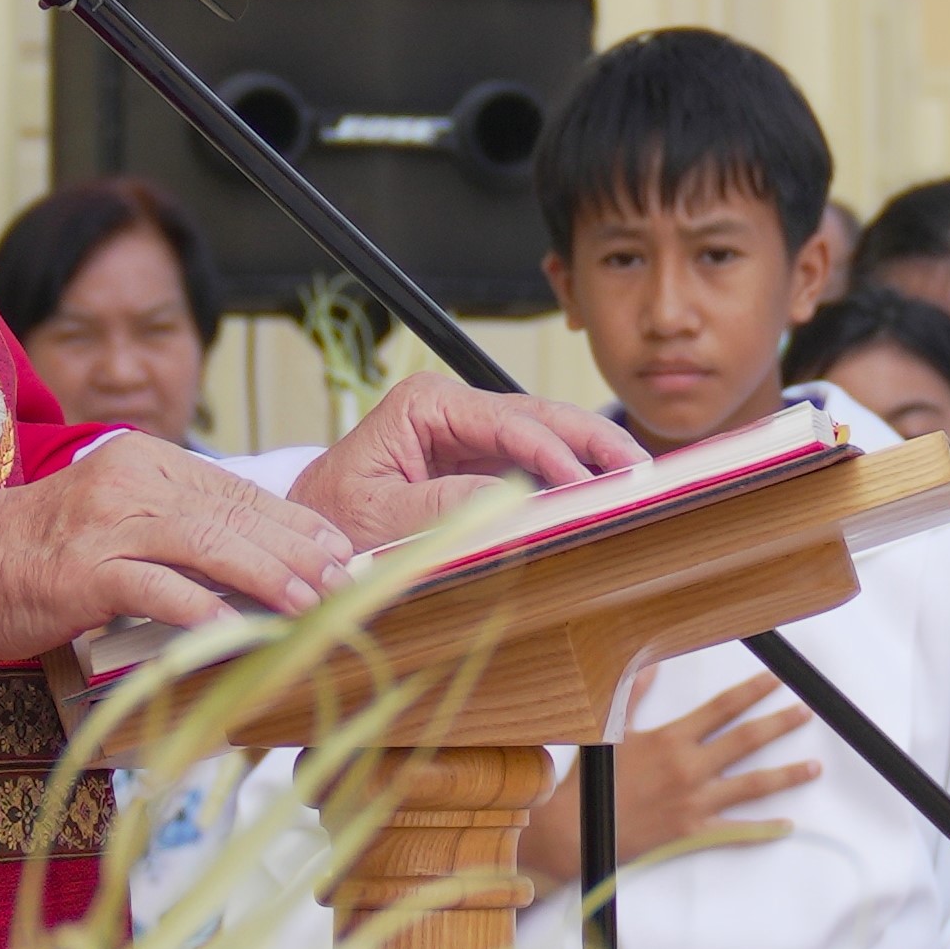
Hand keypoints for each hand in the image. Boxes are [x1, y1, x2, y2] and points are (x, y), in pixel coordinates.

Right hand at [0, 431, 352, 661]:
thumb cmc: (43, 551)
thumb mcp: (118, 518)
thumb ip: (178, 525)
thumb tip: (258, 556)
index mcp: (146, 461)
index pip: (236, 490)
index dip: (292, 522)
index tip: (337, 550)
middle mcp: (132, 481)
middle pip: (234, 514)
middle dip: (296, 550)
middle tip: (344, 581)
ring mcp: (108, 523)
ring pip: (208, 545)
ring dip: (266, 578)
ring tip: (309, 605)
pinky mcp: (85, 570)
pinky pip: (158, 589)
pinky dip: (201, 611)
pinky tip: (235, 631)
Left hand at [289, 373, 642, 549]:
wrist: (308, 541)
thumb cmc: (331, 523)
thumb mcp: (379, 519)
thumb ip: (443, 508)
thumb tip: (513, 500)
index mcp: (425, 406)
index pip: (507, 420)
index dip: (554, 450)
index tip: (586, 483)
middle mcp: (454, 412)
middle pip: (540, 417)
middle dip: (593, 441)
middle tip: (641, 468)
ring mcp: (471, 437)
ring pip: (547, 439)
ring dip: (591, 459)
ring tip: (638, 479)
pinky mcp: (481, 466)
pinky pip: (536, 468)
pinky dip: (572, 479)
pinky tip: (604, 492)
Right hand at [518, 674, 817, 879]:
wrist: (574, 831)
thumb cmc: (591, 782)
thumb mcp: (609, 731)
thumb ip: (634, 694)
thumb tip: (650, 662)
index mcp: (671, 739)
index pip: (722, 708)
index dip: (751, 691)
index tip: (776, 681)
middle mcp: (690, 767)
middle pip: (746, 741)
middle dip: (780, 724)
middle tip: (805, 714)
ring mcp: (695, 802)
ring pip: (752, 786)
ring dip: (786, 775)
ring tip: (814, 767)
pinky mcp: (692, 833)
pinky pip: (736, 831)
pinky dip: (764, 829)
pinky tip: (786, 824)